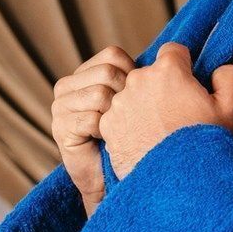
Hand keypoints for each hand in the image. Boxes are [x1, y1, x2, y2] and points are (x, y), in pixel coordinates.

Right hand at [51, 46, 135, 203]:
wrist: (116, 180)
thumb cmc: (134, 139)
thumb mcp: (136, 99)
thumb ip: (139, 76)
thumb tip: (172, 50)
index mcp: (84, 73)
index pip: (113, 55)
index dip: (134, 74)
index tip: (138, 99)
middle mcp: (66, 86)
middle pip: (108, 73)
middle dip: (127, 97)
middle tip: (129, 120)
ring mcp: (60, 107)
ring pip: (101, 95)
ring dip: (117, 117)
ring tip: (117, 132)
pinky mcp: (60, 128)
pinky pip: (93, 119)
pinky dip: (107, 133)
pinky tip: (107, 143)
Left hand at [99, 41, 232, 178]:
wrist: (177, 182)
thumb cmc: (205, 144)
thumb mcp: (232, 109)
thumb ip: (230, 77)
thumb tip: (220, 69)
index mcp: (168, 70)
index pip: (173, 52)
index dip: (183, 68)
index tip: (188, 88)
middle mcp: (138, 80)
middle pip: (150, 75)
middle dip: (161, 89)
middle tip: (176, 116)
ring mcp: (120, 103)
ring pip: (132, 96)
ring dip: (143, 107)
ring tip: (159, 133)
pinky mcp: (108, 125)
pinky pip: (118, 118)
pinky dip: (128, 126)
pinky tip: (144, 143)